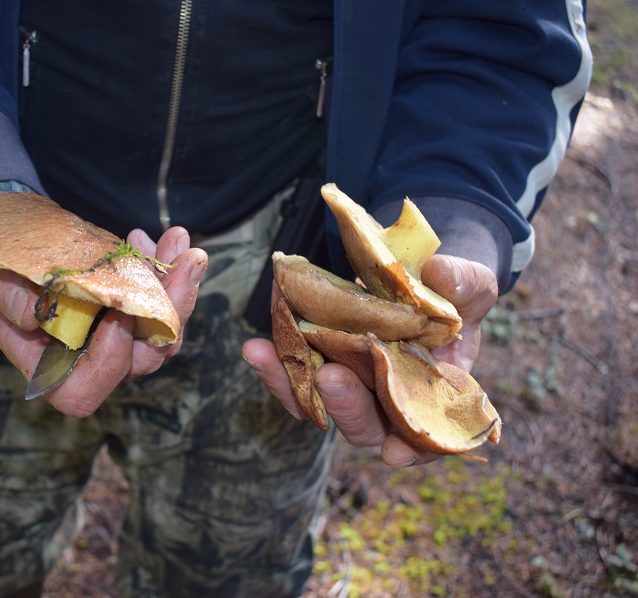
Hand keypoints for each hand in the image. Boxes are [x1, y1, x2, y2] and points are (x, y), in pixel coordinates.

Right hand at [0, 225, 207, 417]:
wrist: (14, 242)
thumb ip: (8, 298)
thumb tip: (35, 316)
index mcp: (49, 368)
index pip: (83, 391)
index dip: (107, 364)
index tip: (118, 315)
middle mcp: (91, 362)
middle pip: (141, 361)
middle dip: (170, 313)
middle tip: (184, 264)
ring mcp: (119, 340)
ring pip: (164, 334)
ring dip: (180, 290)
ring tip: (182, 246)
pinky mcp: (135, 312)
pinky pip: (164, 305)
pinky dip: (173, 273)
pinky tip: (173, 240)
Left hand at [242, 254, 497, 466]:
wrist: (417, 282)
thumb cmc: (454, 297)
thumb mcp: (471, 287)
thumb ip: (464, 285)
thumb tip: (442, 273)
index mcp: (434, 398)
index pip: (425, 438)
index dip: (411, 450)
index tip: (394, 453)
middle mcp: (387, 402)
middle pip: (364, 424)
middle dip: (345, 405)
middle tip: (330, 378)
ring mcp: (350, 385)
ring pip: (317, 404)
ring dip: (289, 384)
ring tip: (263, 355)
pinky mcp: (320, 363)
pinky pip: (294, 374)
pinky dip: (275, 361)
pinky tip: (255, 346)